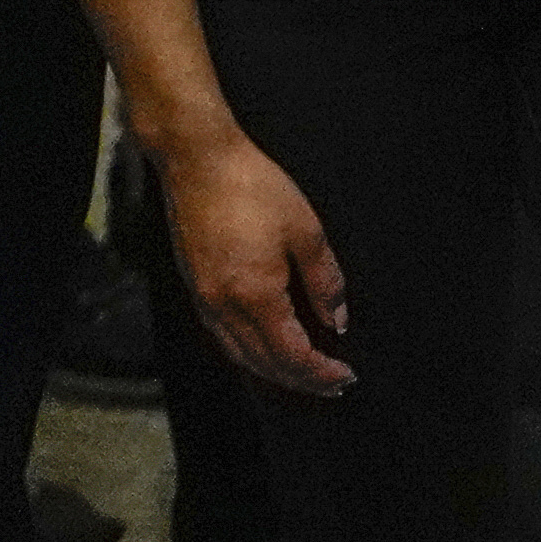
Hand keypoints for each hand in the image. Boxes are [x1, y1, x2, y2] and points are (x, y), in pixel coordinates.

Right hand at [160, 125, 354, 396]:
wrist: (196, 157)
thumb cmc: (250, 186)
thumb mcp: (307, 231)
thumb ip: (326, 282)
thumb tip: (336, 320)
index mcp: (254, 294)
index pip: (292, 355)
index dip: (322, 372)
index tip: (346, 375)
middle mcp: (223, 303)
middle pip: (263, 362)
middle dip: (301, 380)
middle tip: (332, 384)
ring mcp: (203, 294)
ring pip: (237, 353)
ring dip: (272, 371)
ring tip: (301, 374)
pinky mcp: (193, 282)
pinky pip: (220, 333)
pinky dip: (246, 351)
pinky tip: (262, 345)